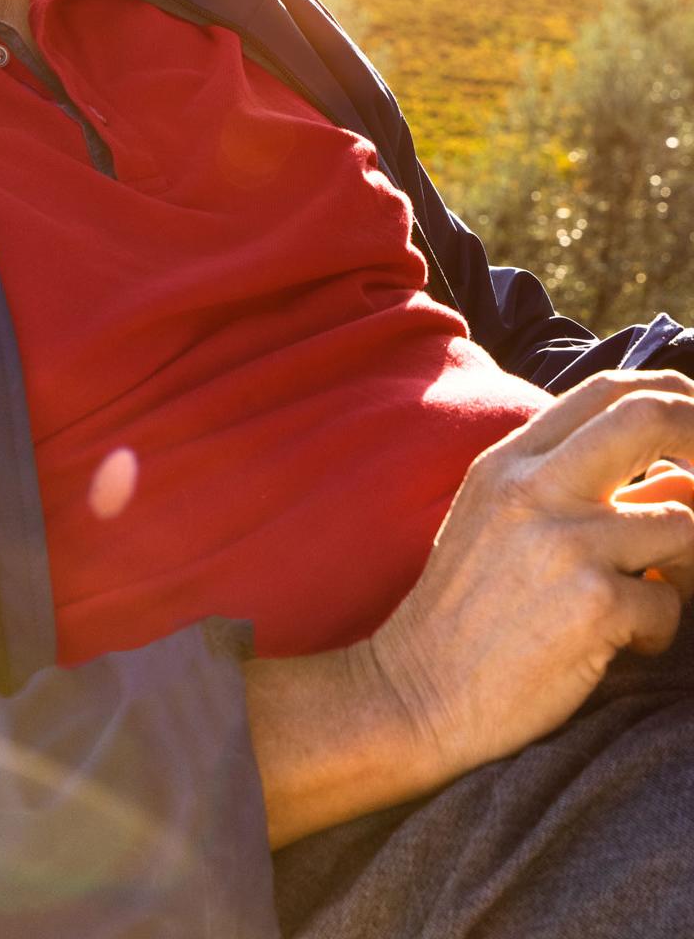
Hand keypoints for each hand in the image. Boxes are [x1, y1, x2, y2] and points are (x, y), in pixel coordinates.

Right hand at [365, 370, 693, 790]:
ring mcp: (564, 542)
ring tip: (654, 595)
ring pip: (682, 520)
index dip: (669, 395)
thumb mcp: (495, 521)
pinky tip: (620, 645)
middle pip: (650, 417)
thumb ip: (561, 485)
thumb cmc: (464, 613)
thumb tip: (667, 474)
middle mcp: (533, 487)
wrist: (416, 693)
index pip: (606, 389)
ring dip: (686, 565)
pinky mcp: (593, 603)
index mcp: (508, 462)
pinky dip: (657, 630)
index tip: (692, 423)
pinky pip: (669, 603)